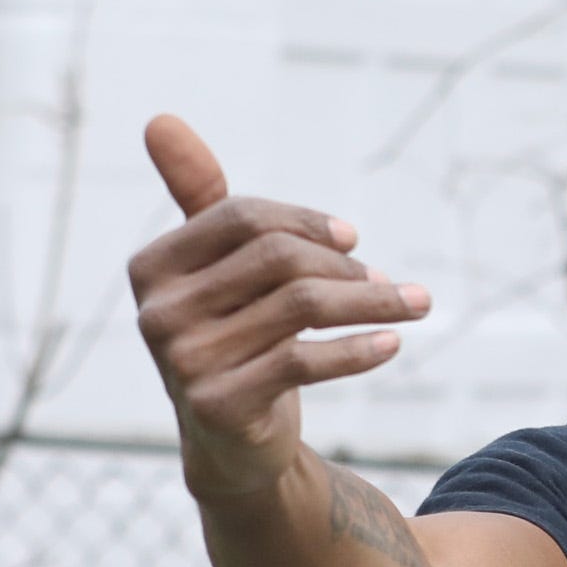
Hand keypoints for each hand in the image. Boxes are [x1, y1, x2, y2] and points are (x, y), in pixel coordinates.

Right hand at [129, 116, 427, 498]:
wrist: (231, 447)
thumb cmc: (233, 339)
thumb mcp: (216, 269)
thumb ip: (199, 199)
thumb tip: (160, 118)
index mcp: (152, 267)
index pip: (241, 217)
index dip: (305, 222)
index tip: (353, 239)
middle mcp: (157, 313)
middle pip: (277, 258)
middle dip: (346, 265)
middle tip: (390, 282)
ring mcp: (183, 362)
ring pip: (301, 306)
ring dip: (372, 301)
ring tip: (414, 304)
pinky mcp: (218, 405)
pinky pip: (305, 360)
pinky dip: (359, 348)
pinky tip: (392, 343)